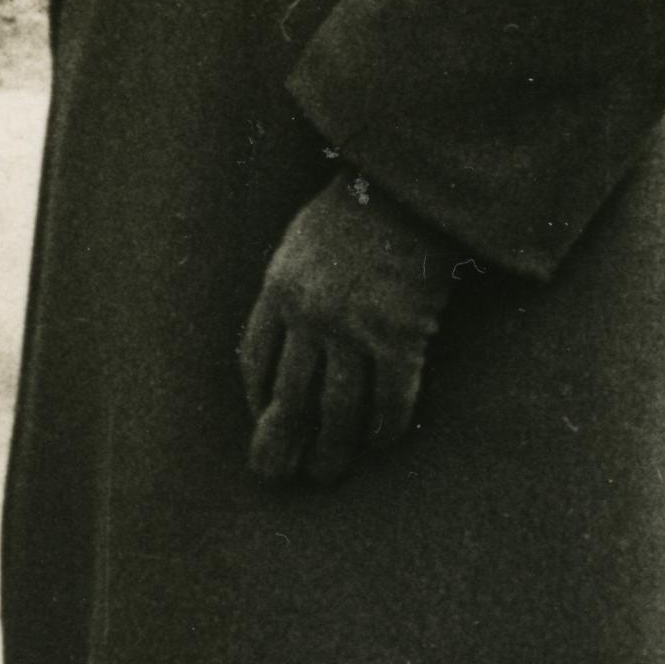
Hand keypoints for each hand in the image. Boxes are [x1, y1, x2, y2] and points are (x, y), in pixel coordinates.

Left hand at [237, 169, 463, 487]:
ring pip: (337, 407)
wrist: (410, 187)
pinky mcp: (401, 336)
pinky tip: (381, 443)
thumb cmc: (356, 211)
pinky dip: (384, 426)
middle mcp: (309, 315)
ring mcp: (354, 328)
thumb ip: (287, 289)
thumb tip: (280, 340)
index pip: (254, 360)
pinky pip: (390, 397)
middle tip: (279, 475)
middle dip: (283, 442)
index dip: (256, 399)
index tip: (261, 422)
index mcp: (278, 289)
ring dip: (331, 448)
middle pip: (289, 396)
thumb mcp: (299, 243)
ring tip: (327, 473)